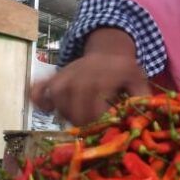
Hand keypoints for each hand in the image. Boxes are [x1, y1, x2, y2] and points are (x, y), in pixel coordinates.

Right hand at [30, 28, 150, 125]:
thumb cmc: (124, 71)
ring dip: (69, 116)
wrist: (108, 51)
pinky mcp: (53, 78)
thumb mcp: (138, 81)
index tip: (106, 128)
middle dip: (86, 125)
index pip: (93, 114)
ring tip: (82, 115)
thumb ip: (141, 100)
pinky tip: (50, 108)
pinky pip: (39, 93)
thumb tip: (138, 121)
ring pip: (59, 108)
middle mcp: (79, 79)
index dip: (99, 126)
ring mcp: (63, 78)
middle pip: (74, 115)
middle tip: (95, 125)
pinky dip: (41, 102)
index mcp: (101, 81)